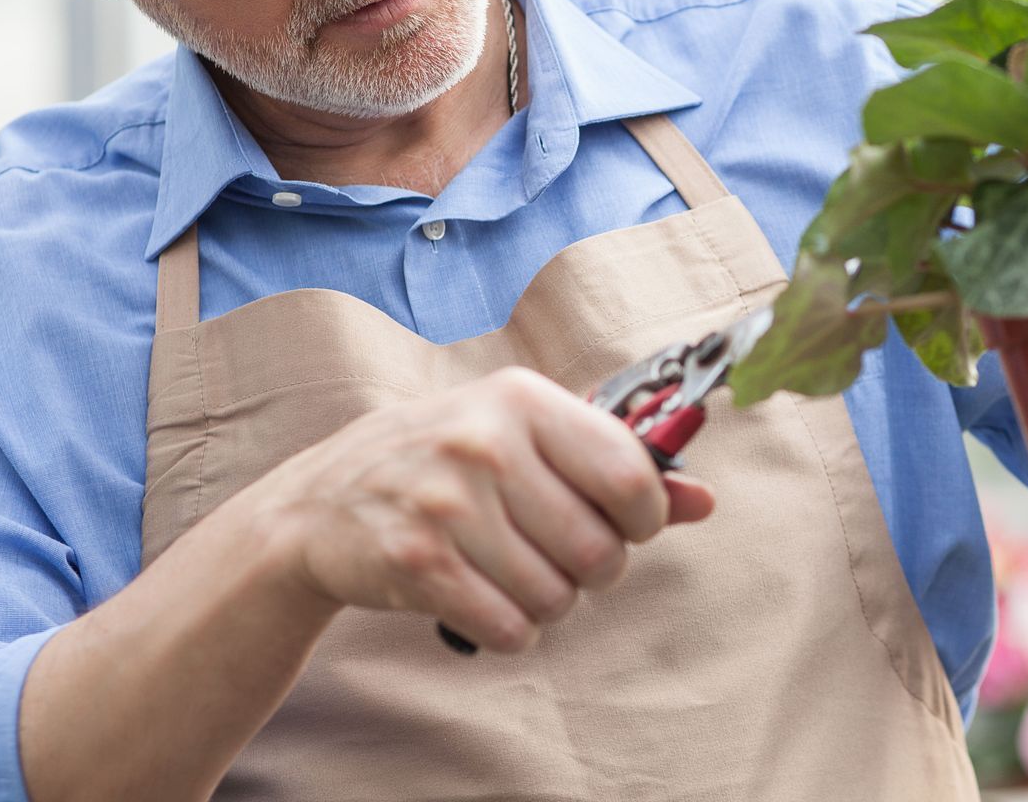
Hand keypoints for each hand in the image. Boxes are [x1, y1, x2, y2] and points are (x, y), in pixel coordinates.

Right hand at [245, 366, 715, 653]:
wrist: (323, 500)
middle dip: (591, 569)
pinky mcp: (418, 562)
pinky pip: (511, 627)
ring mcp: (447, 503)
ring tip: (511, 570)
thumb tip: (704, 500)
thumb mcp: (527, 439)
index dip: (645, 517)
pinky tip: (483, 595)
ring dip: (547, 601)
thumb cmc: (447, 462)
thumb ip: (617, 466)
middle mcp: (486, 443)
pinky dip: (510, 628)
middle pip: (599, 550)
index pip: (629, 473)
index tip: (625, 523)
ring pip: (557, 596)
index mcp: (523, 399)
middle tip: (554, 552)